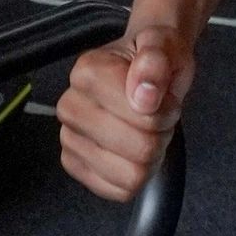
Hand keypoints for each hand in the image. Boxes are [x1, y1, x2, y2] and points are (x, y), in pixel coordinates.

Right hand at [56, 27, 193, 201]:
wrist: (145, 72)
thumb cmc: (154, 61)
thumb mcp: (166, 46)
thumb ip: (157, 60)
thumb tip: (144, 94)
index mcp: (87, 73)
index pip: (142, 115)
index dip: (165, 110)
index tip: (161, 96)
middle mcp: (70, 107)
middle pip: (139, 148)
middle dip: (159, 134)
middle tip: (157, 116)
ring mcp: (69, 139)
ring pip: (131, 174)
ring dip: (151, 156)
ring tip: (145, 131)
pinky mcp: (75, 166)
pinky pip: (119, 190)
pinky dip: (136, 175)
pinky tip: (131, 151)